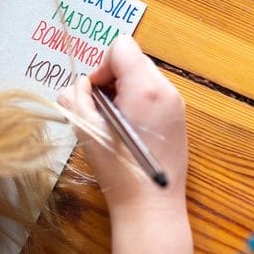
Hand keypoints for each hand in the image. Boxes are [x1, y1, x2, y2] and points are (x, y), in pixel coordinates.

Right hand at [60, 36, 193, 253]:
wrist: (151, 206)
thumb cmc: (117, 167)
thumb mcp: (85, 128)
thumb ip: (75, 97)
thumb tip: (79, 86)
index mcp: (145, 86)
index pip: (121, 46)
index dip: (100, 67)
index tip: (94, 96)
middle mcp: (167, 89)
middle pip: (132, 61)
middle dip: (111, 81)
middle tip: (100, 113)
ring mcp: (176, 104)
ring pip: (142, 78)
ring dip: (122, 93)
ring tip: (113, 126)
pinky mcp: (179, 118)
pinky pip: (152, 96)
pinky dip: (136, 105)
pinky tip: (129, 133)